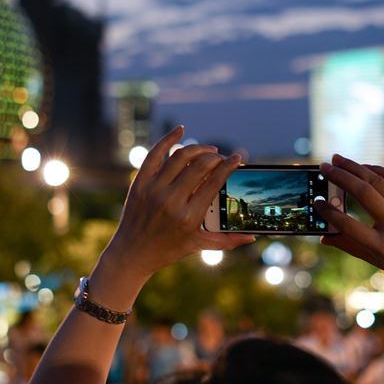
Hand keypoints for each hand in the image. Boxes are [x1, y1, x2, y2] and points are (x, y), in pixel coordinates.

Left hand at [101, 126, 253, 281]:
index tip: (238, 158)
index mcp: (189, 217)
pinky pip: (155, 154)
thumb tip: (252, 238)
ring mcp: (153, 189)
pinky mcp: (139, 182)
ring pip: (180, 156)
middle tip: (222, 157)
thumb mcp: (198, 246)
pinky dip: (168, 139)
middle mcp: (171, 201)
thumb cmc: (168, 250)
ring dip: (198, 149)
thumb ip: (227, 241)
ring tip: (208, 151)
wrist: (131, 253)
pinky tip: (181, 130)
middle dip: (216, 157)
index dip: (229, 166)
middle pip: (200, 166)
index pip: (214, 182)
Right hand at [315, 154, 383, 295]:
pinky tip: (363, 167)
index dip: (329, 212)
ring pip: (377, 180)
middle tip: (324, 167)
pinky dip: (377, 170)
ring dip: (355, 167)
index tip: (317, 202)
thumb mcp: (376, 261)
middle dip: (340, 176)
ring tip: (337, 160)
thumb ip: (348, 245)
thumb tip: (322, 236)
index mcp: (383, 247)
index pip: (348, 225)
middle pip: (363, 193)